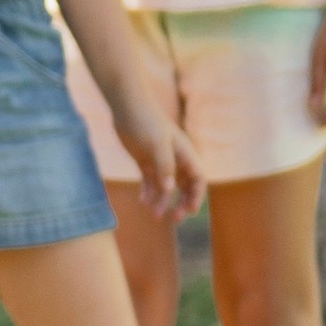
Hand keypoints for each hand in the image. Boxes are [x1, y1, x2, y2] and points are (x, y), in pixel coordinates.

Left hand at [112, 98, 204, 221]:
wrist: (127, 106)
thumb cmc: (146, 121)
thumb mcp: (157, 144)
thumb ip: (165, 167)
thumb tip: (170, 190)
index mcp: (185, 153)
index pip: (198, 179)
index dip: (197, 196)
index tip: (190, 211)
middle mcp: (175, 159)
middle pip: (185, 186)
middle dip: (182, 203)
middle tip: (174, 219)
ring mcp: (160, 160)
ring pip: (166, 187)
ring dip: (162, 201)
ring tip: (153, 215)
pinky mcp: (145, 161)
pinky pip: (150, 182)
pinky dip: (149, 193)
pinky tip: (143, 202)